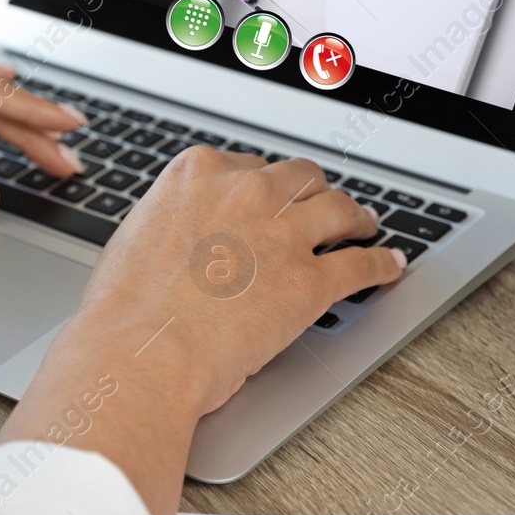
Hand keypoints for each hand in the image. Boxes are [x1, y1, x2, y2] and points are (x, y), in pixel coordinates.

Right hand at [0, 148, 403, 514]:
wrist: (142, 349)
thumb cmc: (126, 308)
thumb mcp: (139, 239)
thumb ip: (176, 225)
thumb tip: (190, 240)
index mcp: (199, 173)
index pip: (248, 166)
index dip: (264, 186)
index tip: (270, 199)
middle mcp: (247, 191)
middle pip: (300, 177)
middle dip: (312, 192)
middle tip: (320, 207)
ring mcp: (284, 232)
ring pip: (338, 209)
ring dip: (355, 218)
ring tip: (363, 227)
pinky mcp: (311, 278)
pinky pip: (361, 264)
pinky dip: (381, 265)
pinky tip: (389, 267)